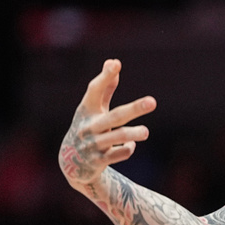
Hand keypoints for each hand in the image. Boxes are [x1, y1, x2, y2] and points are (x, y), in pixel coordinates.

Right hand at [58, 59, 155, 186]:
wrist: (72, 163)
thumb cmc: (88, 127)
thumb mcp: (93, 109)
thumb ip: (104, 87)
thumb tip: (114, 61)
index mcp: (87, 109)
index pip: (94, 90)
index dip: (105, 77)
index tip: (116, 64)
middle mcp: (89, 126)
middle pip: (114, 116)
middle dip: (134, 108)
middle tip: (153, 102)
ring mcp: (93, 144)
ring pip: (116, 137)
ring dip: (132, 134)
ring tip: (146, 132)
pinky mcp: (98, 161)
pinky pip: (118, 155)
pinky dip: (127, 149)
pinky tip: (131, 145)